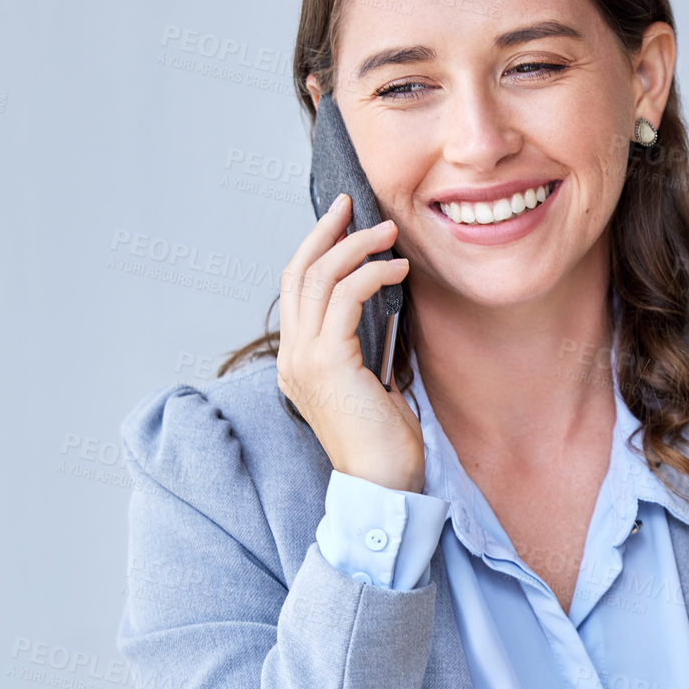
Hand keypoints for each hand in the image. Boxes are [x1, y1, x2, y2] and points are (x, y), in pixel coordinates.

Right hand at [276, 193, 424, 492]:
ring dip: (355, 247)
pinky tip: (397, 270)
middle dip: (326, 233)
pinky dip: (371, 275)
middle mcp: (290, 356)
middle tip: (353, 205)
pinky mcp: (326, 362)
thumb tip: (381, 306)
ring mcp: (303, 358)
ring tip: (388, 233)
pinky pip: (345, 298)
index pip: (295, 290)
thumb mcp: (371, 383)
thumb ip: (363, 347)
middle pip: (297, 273)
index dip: (316, 249)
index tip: (342, 222)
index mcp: (296, 362)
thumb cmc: (384, 442)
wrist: (382, 484)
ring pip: (318, 278)